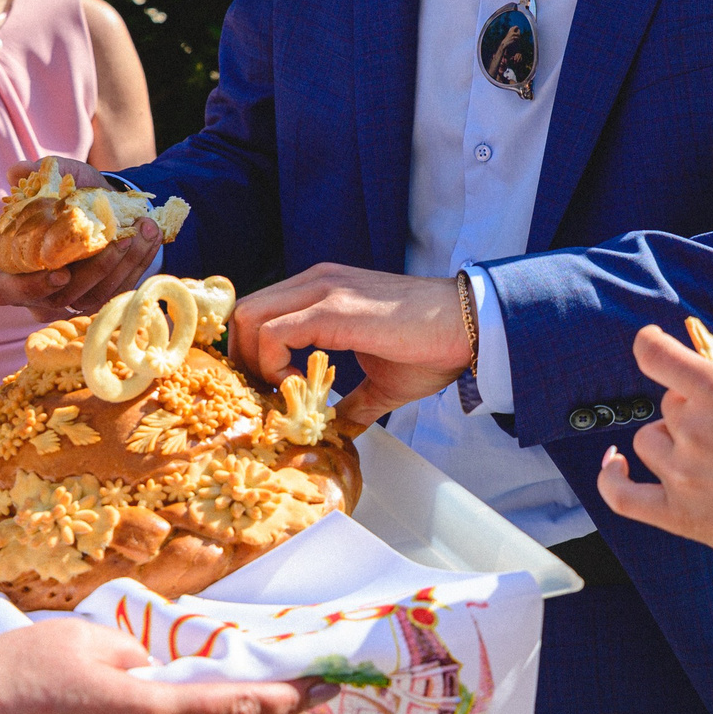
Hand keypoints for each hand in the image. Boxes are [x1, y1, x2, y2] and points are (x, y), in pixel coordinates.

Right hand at [0, 158, 163, 317]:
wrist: (91, 211)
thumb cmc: (60, 200)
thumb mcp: (51, 181)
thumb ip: (34, 174)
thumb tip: (19, 170)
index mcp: (7, 269)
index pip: (7, 289)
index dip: (32, 287)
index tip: (61, 274)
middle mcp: (36, 293)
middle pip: (62, 297)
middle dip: (96, 269)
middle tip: (120, 240)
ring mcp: (68, 301)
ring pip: (96, 296)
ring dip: (125, 264)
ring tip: (144, 229)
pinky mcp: (98, 300)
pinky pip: (118, 291)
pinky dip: (139, 263)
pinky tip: (151, 235)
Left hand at [228, 264, 471, 432]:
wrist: (469, 327)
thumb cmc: (433, 347)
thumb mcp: (382, 380)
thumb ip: (353, 401)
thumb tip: (338, 431)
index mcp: (321, 290)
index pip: (260, 311)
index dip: (252, 354)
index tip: (271, 392)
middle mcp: (315, 282)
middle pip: (244, 312)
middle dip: (243, 359)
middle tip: (266, 396)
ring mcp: (323, 291)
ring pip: (250, 317)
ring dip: (254, 362)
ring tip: (283, 393)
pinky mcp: (333, 310)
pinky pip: (275, 333)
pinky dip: (273, 364)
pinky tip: (298, 386)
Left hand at [595, 326, 712, 590]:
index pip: (658, 356)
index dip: (651, 345)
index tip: (651, 343)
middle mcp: (696, 429)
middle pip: (669, 405)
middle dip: (693, 410)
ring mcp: (683, 474)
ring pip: (650, 440)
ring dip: (671, 440)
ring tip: (707, 455)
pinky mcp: (678, 515)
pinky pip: (622, 494)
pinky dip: (611, 476)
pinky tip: (615, 463)